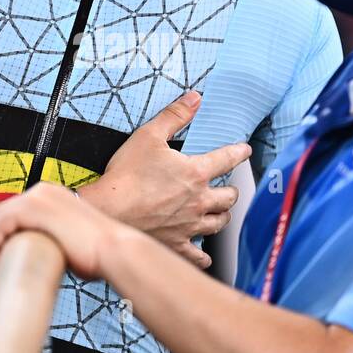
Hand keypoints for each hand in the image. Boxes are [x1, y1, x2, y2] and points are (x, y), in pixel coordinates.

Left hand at [0, 182, 127, 280]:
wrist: (112, 249)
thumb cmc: (98, 252)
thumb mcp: (73, 237)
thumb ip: (56, 239)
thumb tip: (44, 255)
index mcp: (51, 195)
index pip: (14, 211)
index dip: (4, 235)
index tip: (6, 256)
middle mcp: (42, 190)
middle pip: (1, 213)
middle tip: (0, 263)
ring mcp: (36, 197)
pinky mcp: (32, 209)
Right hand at [79, 91, 249, 266]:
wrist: (108, 211)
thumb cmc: (126, 175)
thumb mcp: (149, 135)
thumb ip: (175, 115)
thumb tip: (194, 98)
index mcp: (195, 173)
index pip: (227, 159)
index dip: (239, 153)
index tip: (245, 151)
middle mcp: (198, 200)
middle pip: (229, 197)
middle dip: (232, 190)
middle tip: (229, 187)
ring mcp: (189, 225)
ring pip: (219, 222)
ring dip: (222, 216)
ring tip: (219, 212)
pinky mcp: (177, 243)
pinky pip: (199, 254)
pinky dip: (204, 254)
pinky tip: (204, 253)